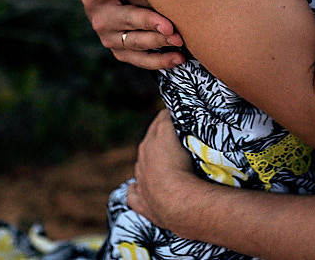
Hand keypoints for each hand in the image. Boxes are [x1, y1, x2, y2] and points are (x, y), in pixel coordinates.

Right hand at [71, 0, 183, 68]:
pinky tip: (179, 57)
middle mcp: (99, 18)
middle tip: (167, 23)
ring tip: (178, 38)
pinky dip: (160, 61)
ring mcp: (110, 38)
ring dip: (156, 43)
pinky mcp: (123, 52)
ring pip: (134, 43)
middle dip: (145, 22)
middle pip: (122, 21)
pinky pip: (141, 61)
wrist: (103, 5)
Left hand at [127, 109, 198, 229]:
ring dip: (151, 163)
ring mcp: (141, 181)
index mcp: (151, 141)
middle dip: (161, 138)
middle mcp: (143, 158)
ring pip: (141, 166)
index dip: (171, 118)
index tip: (180, 118)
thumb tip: (170, 113)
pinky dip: (135, 189)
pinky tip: (139, 188)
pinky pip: (133, 193)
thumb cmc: (182, 167)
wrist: (177, 202)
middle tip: (178, 139)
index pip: (161, 120)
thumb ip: (171, 122)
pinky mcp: (141, 202)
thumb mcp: (178, 136)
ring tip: (168, 165)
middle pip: (151, 142)